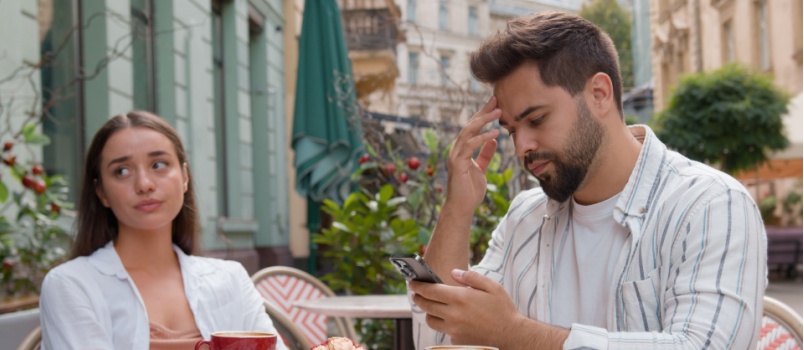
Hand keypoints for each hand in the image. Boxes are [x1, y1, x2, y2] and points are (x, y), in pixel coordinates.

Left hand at [410, 269, 520, 345]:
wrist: (511, 335)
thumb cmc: (503, 309)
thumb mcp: (492, 286)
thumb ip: (471, 277)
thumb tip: (453, 273)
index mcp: (460, 298)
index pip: (430, 291)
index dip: (418, 286)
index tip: (412, 282)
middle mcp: (453, 314)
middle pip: (426, 305)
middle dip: (418, 297)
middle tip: (416, 293)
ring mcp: (454, 329)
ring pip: (431, 320)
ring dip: (429, 312)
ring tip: (432, 306)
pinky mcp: (457, 340)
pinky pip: (444, 331)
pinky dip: (444, 324)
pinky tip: (450, 319)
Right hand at [445, 97, 500, 213]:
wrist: (461, 208)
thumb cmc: (470, 191)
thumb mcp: (481, 169)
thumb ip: (485, 155)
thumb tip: (493, 140)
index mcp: (462, 150)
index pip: (472, 128)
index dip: (483, 115)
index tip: (495, 104)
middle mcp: (456, 149)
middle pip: (469, 125)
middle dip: (483, 112)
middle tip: (497, 101)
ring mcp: (455, 155)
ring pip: (468, 132)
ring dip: (484, 121)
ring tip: (498, 112)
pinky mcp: (457, 163)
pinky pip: (470, 146)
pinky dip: (482, 138)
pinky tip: (494, 134)